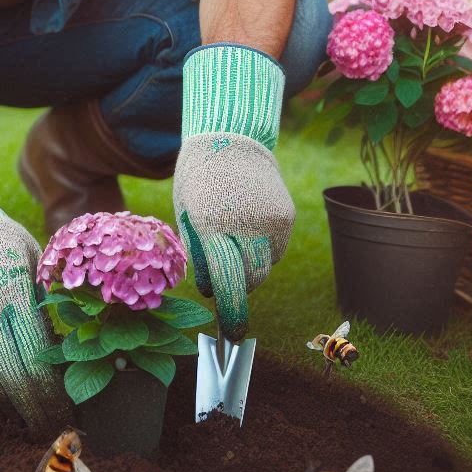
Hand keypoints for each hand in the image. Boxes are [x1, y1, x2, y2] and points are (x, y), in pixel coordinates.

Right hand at [0, 214, 69, 436]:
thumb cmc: (5, 247)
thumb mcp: (34, 266)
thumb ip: (46, 308)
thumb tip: (68, 360)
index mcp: (13, 292)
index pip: (36, 360)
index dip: (52, 394)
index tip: (65, 414)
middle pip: (11, 378)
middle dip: (33, 409)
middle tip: (47, 428)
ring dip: (7, 399)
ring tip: (24, 413)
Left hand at [173, 134, 294, 341]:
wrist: (230, 138)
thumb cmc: (198, 182)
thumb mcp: (186, 216)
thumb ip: (200, 254)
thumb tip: (215, 293)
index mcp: (210, 224)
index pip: (226, 281)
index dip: (231, 312)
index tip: (232, 333)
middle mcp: (244, 223)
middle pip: (249, 281)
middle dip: (237, 290)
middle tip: (226, 282)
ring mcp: (270, 219)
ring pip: (265, 268)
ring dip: (249, 268)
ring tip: (233, 240)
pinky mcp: (285, 216)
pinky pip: (275, 250)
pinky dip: (263, 249)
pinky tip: (249, 227)